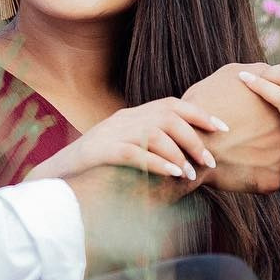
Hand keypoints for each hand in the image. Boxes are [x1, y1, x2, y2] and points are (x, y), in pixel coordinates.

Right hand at [25, 97, 223, 182]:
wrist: (57, 174)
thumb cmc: (96, 168)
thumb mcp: (124, 149)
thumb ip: (149, 145)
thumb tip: (184, 156)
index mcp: (132, 115)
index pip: (172, 105)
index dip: (199, 114)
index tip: (223, 128)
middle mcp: (124, 119)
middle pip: (167, 117)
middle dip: (194, 139)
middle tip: (210, 160)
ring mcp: (112, 133)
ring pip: (154, 134)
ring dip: (178, 154)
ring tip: (191, 174)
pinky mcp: (101, 152)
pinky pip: (134, 153)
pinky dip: (157, 162)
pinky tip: (172, 174)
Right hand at [182, 62, 279, 192]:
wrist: (189, 143)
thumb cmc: (205, 104)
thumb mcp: (231, 74)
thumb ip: (259, 71)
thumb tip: (273, 70)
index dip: (273, 106)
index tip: (257, 110)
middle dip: (276, 130)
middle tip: (252, 129)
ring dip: (269, 151)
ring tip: (245, 147)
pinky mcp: (274, 180)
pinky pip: (271, 175)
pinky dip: (258, 171)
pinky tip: (242, 164)